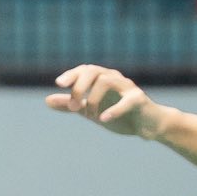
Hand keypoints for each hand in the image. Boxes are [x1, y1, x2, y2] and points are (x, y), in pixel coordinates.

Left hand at [45, 66, 166, 137]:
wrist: (149, 125)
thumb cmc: (120, 115)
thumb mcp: (91, 110)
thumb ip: (71, 105)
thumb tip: (47, 100)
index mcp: (103, 79)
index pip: (85, 70)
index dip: (72, 75)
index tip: (59, 84)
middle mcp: (115, 79)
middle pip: (94, 71)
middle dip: (79, 87)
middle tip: (74, 107)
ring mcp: (128, 88)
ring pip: (107, 81)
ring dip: (93, 99)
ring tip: (89, 115)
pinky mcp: (139, 100)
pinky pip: (127, 100)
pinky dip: (114, 109)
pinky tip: (103, 119)